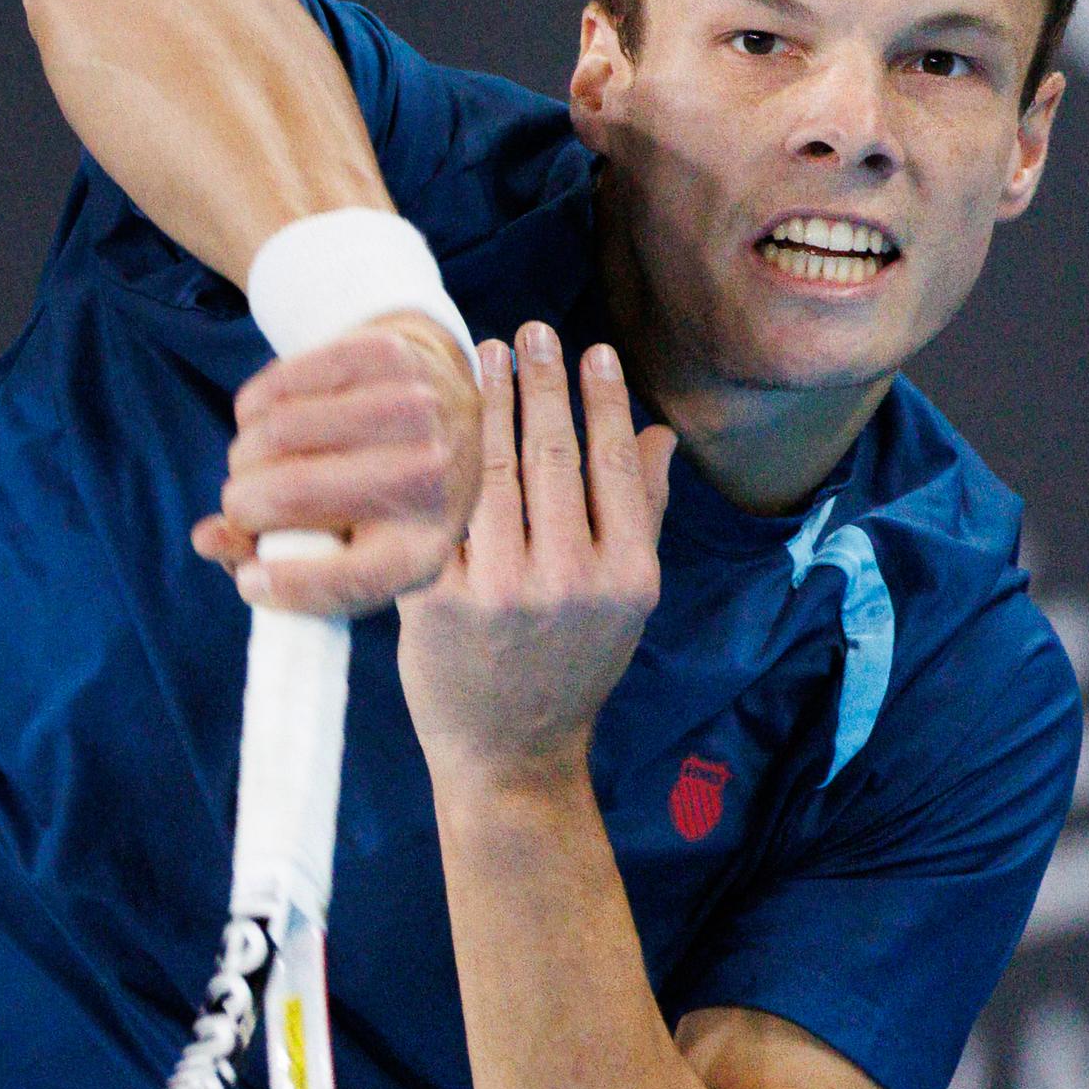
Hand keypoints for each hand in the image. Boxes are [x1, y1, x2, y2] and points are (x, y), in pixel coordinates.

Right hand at [190, 314, 482, 617]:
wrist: (442, 407)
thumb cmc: (375, 500)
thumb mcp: (344, 549)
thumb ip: (271, 559)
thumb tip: (208, 537)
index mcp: (423, 546)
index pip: (352, 579)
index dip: (286, 586)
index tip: (250, 578)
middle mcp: (430, 476)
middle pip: (290, 494)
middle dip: (241, 505)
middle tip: (241, 505)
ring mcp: (413, 409)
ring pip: (275, 433)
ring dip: (244, 455)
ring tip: (258, 463)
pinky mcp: (385, 355)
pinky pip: (278, 386)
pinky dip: (254, 410)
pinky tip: (270, 420)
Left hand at [397, 325, 675, 794]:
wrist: (511, 757)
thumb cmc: (572, 668)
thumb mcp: (626, 601)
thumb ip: (639, 514)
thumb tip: (659, 434)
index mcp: (626, 576)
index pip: (612, 464)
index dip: (600, 399)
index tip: (591, 349)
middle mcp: (569, 581)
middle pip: (551, 455)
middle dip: (540, 382)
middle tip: (530, 331)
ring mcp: (500, 591)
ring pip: (491, 473)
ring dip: (485, 404)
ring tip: (481, 356)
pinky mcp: (438, 602)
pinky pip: (437, 515)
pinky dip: (433, 460)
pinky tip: (429, 418)